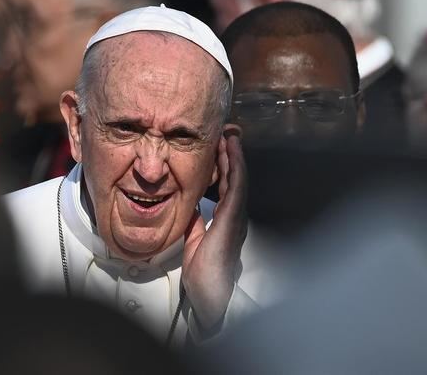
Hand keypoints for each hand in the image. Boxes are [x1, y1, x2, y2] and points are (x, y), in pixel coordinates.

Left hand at [182, 126, 248, 329]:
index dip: (222, 165)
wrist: (209, 294)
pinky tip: (232, 151)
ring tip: (230, 134)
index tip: (216, 146)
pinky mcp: (233, 219)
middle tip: (226, 132)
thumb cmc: (203, 272)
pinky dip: (235, 167)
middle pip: (233, 177)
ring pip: (237, 177)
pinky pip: (235, 187)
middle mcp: (233, 215)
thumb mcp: (194, 239)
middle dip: (230, 154)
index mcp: (224, 219)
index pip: (224, 185)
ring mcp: (236, 216)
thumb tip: (189, 206)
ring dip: (234, 154)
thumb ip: (194, 221)